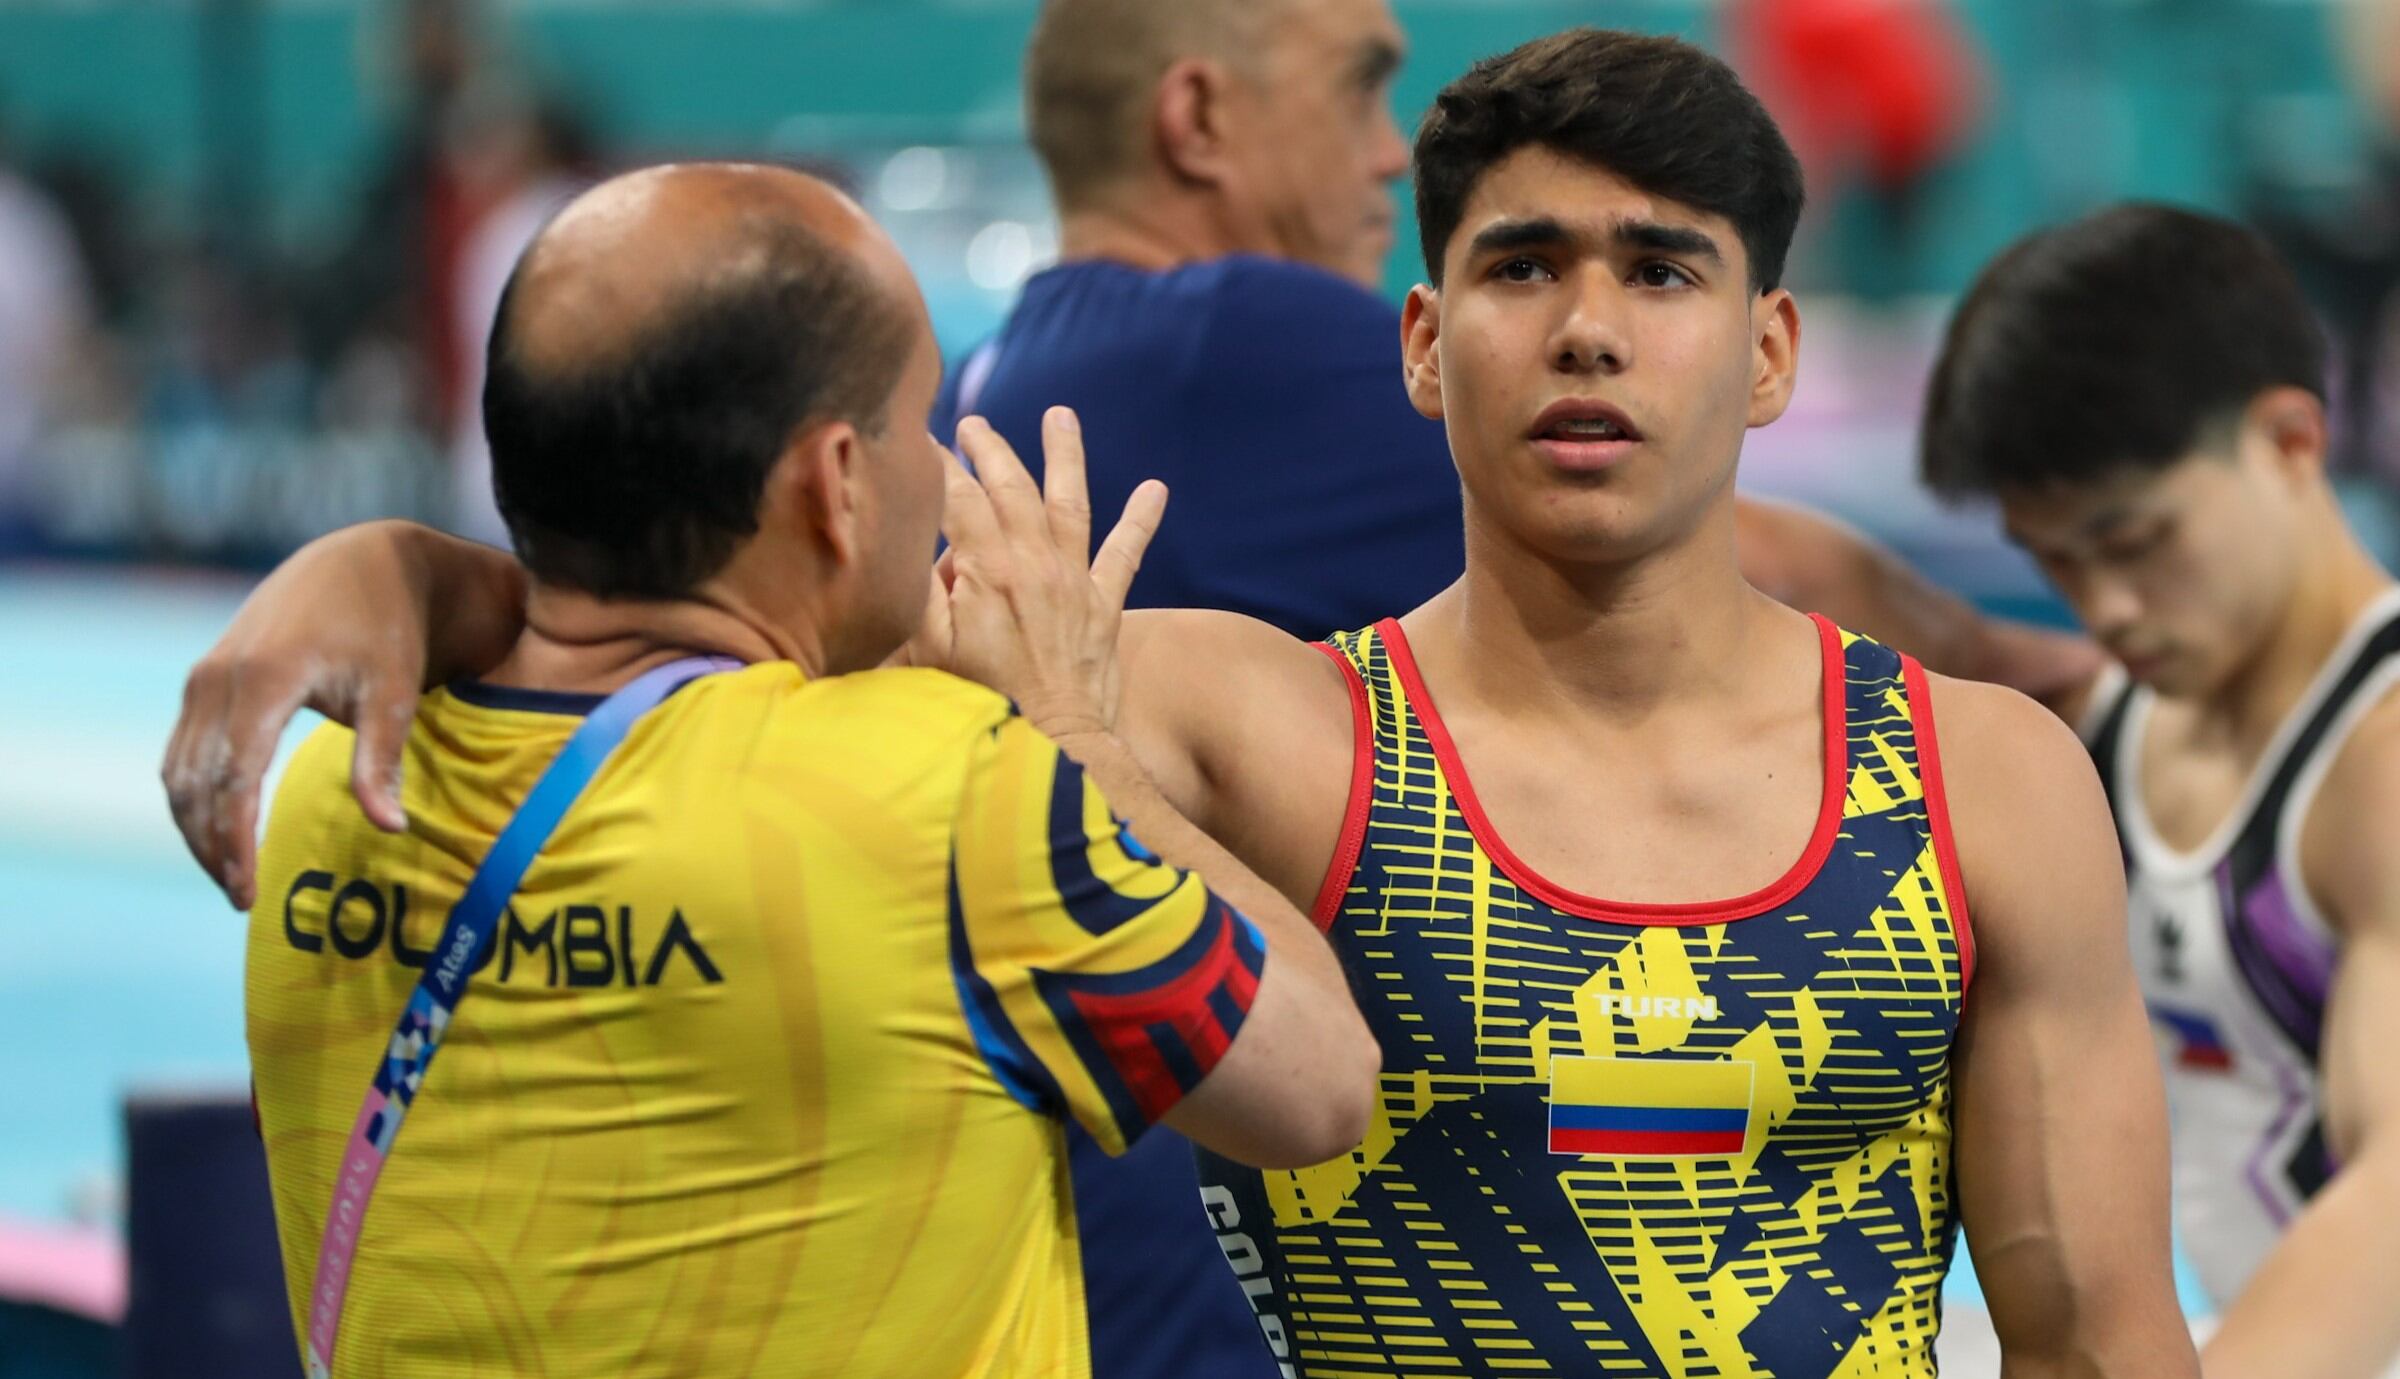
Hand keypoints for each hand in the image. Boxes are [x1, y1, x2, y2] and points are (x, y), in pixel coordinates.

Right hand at [160, 522, 512, 908]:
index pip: (233, 778)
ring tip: (230, 877)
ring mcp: (203, 677)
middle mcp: (218, 677)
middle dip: (211, 845)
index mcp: (264, 678)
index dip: (235, 839)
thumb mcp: (394, 692)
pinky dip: (193, 797)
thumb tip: (391, 829)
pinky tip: (218, 832)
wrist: (359, 562)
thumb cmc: (387, 629)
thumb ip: (382, 760)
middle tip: (241, 897)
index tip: (247, 890)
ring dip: (196, 827)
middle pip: (196, 782)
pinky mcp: (203, 680)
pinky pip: (182, 751)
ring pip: (179, 771)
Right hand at [905, 408, 1164, 736]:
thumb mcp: (926, 653)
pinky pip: (1126, 554)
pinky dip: (1140, 520)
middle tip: (972, 423)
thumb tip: (912, 546)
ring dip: (1064, 456)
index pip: (957, 498)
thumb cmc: (979, 709)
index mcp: (988, 572)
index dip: (935, 466)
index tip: (918, 439)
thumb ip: (918, 594)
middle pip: (1010, 488)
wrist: (1052, 751)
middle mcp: (1036, 565)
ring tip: (1061, 416)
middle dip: (989, 450)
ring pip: (1069, 503)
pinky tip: (1156, 489)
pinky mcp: (1104, 610)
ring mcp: (1074, 584)